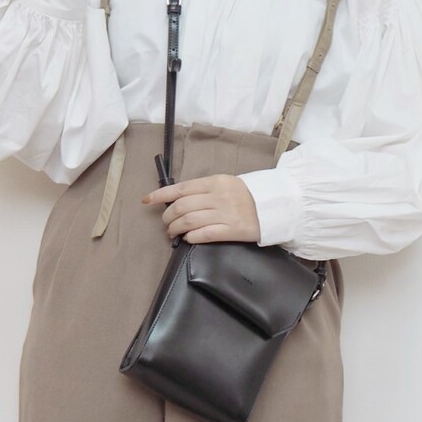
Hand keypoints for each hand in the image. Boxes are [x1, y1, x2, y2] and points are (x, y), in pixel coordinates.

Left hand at [141, 174, 261, 243]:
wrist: (274, 206)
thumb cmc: (247, 196)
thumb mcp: (226, 184)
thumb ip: (204, 189)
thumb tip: (179, 199)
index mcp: (215, 182)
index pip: (181, 188)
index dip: (161, 195)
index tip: (147, 200)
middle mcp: (218, 197)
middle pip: (182, 207)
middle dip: (168, 216)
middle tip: (166, 223)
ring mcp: (225, 214)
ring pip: (189, 221)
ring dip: (176, 228)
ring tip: (172, 233)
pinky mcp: (232, 230)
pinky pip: (204, 234)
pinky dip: (191, 237)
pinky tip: (187, 239)